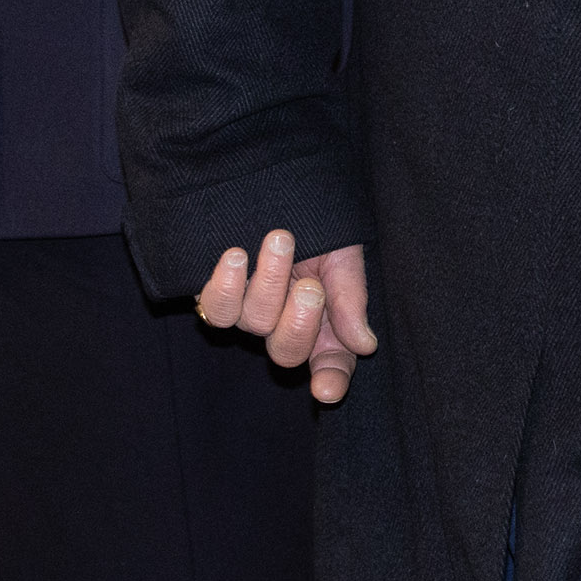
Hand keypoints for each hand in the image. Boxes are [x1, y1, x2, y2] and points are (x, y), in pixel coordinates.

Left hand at [196, 230, 375, 402]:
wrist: (283, 190)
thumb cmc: (319, 227)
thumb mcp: (344, 257)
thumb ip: (351, 298)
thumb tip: (365, 345)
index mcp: (325, 322)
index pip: (332, 363)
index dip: (331, 379)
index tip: (327, 390)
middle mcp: (283, 325)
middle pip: (286, 351)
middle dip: (299, 321)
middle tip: (310, 285)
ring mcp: (249, 314)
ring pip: (253, 322)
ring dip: (269, 283)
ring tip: (280, 239)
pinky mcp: (216, 296)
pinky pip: (215, 308)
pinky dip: (226, 284)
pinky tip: (238, 256)